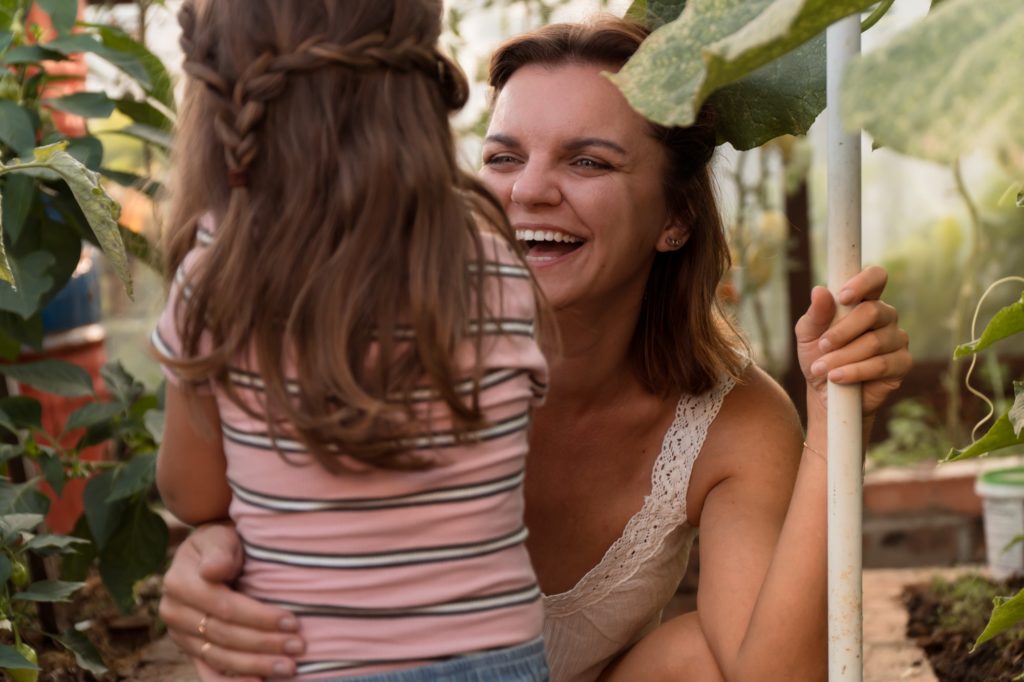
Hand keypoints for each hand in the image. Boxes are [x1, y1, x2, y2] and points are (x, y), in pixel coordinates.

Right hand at [159, 522, 304, 678]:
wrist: (210, 552)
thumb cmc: (222, 541)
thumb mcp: (220, 536)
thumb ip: (219, 552)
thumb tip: (214, 571)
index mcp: (179, 582)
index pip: (225, 607)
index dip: (259, 617)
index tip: (293, 621)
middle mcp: (174, 612)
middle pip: (224, 635)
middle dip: (264, 644)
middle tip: (298, 648)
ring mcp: (179, 634)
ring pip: (219, 656)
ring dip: (255, 666)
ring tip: (289, 668)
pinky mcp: (189, 648)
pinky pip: (208, 671)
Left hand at [794, 266, 910, 418]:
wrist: (825, 392)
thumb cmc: (818, 355)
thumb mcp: (808, 334)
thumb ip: (815, 314)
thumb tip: (820, 291)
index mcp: (864, 300)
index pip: (876, 278)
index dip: (863, 283)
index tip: (843, 297)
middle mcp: (885, 316)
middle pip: (873, 311)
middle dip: (842, 331)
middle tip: (822, 346)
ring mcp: (897, 339)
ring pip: (874, 342)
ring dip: (843, 356)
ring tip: (821, 368)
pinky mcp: (902, 363)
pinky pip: (881, 364)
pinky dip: (855, 371)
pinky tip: (837, 378)